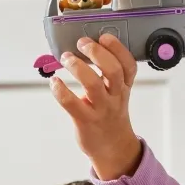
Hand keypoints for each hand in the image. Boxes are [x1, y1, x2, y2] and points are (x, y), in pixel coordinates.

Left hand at [49, 34, 141, 180]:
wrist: (112, 147)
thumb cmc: (110, 114)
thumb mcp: (117, 93)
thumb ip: (108, 73)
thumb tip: (85, 46)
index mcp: (124, 87)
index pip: (128, 65)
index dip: (118, 49)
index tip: (104, 37)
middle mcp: (115, 96)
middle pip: (113, 71)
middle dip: (97, 53)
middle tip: (82, 43)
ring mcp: (100, 109)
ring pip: (93, 85)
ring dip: (77, 67)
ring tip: (66, 58)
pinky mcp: (85, 120)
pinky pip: (71, 103)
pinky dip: (60, 90)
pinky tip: (55, 81)